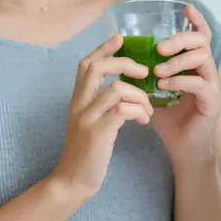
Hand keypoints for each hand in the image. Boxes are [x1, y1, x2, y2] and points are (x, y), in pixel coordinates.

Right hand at [52, 35, 152, 197]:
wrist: (72, 182)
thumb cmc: (86, 155)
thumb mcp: (89, 124)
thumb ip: (99, 107)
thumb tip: (121, 92)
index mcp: (77, 100)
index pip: (86, 63)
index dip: (103, 48)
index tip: (121, 39)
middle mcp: (79, 105)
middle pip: (97, 67)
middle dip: (124, 63)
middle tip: (144, 72)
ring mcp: (87, 118)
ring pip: (116, 89)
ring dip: (139, 95)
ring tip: (147, 110)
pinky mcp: (98, 133)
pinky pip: (122, 110)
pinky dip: (138, 111)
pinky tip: (144, 121)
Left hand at [148, 5, 220, 160]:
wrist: (182, 149)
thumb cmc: (169, 121)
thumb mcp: (153, 92)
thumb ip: (144, 74)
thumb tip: (122, 56)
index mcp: (194, 67)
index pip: (200, 37)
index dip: (196, 20)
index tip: (185, 8)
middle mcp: (206, 73)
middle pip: (203, 41)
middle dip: (181, 39)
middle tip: (159, 47)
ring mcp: (212, 86)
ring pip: (203, 58)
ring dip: (178, 60)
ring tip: (158, 71)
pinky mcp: (212, 102)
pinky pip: (199, 83)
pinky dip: (180, 81)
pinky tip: (163, 85)